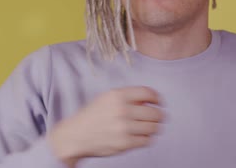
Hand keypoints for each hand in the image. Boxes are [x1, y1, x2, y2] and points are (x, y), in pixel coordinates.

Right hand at [48, 86, 163, 166]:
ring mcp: (123, 127)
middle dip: (159, 115)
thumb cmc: (93, 116)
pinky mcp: (124, 143)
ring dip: (155, 128)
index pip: (148, 93)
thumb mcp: (107, 98)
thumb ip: (128, 97)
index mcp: (117, 95)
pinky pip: (147, 140)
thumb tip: (151, 101)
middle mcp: (121, 110)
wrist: (75, 136)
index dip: (157, 98)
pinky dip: (147, 138)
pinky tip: (141, 136)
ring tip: (150, 128)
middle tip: (159, 118)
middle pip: (154, 112)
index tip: (160, 102)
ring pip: (153, 127)